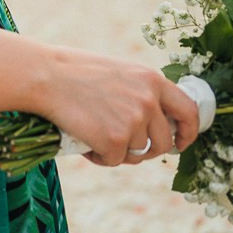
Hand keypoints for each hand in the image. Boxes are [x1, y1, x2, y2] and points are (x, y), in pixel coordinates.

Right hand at [40, 49, 201, 166]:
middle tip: (124, 147)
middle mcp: (149, 101)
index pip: (189, 111)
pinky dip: (100, 158)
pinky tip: (85, 144)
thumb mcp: (117, 72)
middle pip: (163, 142)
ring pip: (137, 153)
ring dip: (119, 152)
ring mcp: (133, 121)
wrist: (43, 75)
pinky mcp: (115, 140)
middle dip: (146, 150)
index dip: (188, 131)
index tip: (179, 142)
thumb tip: (155, 121)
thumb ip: (140, 92)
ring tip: (96, 138)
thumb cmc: (72, 71)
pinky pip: (114, 161)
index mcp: (152, 80)